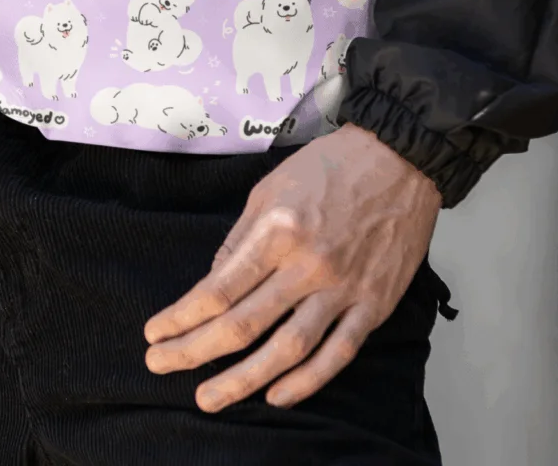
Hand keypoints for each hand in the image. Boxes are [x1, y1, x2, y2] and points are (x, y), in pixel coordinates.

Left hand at [143, 123, 440, 411]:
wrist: (402, 159)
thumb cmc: (331, 167)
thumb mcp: (269, 188)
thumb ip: (239, 239)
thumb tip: (213, 282)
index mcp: (277, 231)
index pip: (219, 289)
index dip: (182, 317)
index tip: (155, 333)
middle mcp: (308, 265)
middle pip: (244, 324)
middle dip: (195, 351)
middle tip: (160, 366)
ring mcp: (344, 289)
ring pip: (288, 349)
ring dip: (244, 380)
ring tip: (209, 398)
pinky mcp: (374, 305)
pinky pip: (338, 353)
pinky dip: (308, 382)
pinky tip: (277, 396)